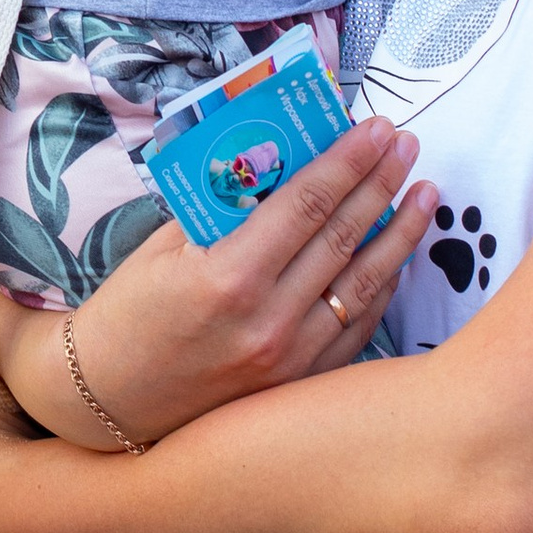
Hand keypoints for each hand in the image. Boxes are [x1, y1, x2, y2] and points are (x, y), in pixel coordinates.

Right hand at [0, 114, 433, 454]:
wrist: (106, 404)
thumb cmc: (126, 316)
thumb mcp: (163, 249)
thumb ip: (222, 209)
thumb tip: (277, 161)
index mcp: (227, 278)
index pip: (306, 203)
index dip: (347, 160)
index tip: (376, 127)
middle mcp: (267, 323)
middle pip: (342, 236)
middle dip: (381, 182)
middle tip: (407, 143)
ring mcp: (290, 361)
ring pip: (363, 284)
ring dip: (400, 233)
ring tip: (426, 191)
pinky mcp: (299, 386)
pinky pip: (356, 328)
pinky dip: (381, 286)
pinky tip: (397, 255)